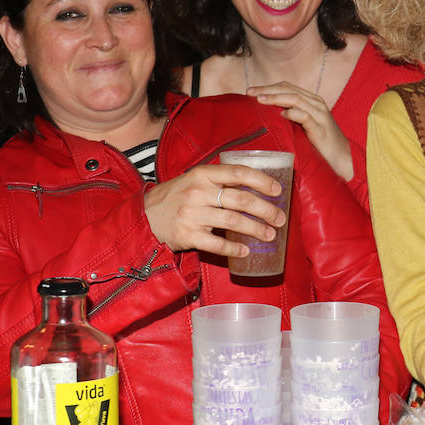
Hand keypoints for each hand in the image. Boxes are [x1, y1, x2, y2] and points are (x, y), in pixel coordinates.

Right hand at [143, 162, 286, 256]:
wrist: (143, 217)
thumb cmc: (176, 197)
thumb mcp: (194, 180)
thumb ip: (219, 181)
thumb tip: (256, 185)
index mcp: (202, 175)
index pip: (238, 173)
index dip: (261, 181)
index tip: (278, 190)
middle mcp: (198, 192)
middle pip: (241, 200)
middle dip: (266, 210)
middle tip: (280, 218)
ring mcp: (192, 215)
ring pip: (233, 222)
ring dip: (256, 229)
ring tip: (270, 235)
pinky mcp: (188, 236)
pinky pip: (217, 244)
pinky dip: (234, 248)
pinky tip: (245, 251)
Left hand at [247, 81, 352, 180]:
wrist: (342, 159)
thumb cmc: (319, 144)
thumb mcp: (302, 127)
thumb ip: (289, 118)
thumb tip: (265, 116)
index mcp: (311, 100)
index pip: (286, 87)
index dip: (268, 87)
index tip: (249, 91)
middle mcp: (316, 103)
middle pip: (288, 89)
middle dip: (267, 89)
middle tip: (249, 92)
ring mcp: (320, 115)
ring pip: (295, 99)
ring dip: (276, 98)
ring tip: (259, 100)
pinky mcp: (321, 129)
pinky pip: (306, 116)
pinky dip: (292, 113)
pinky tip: (281, 115)